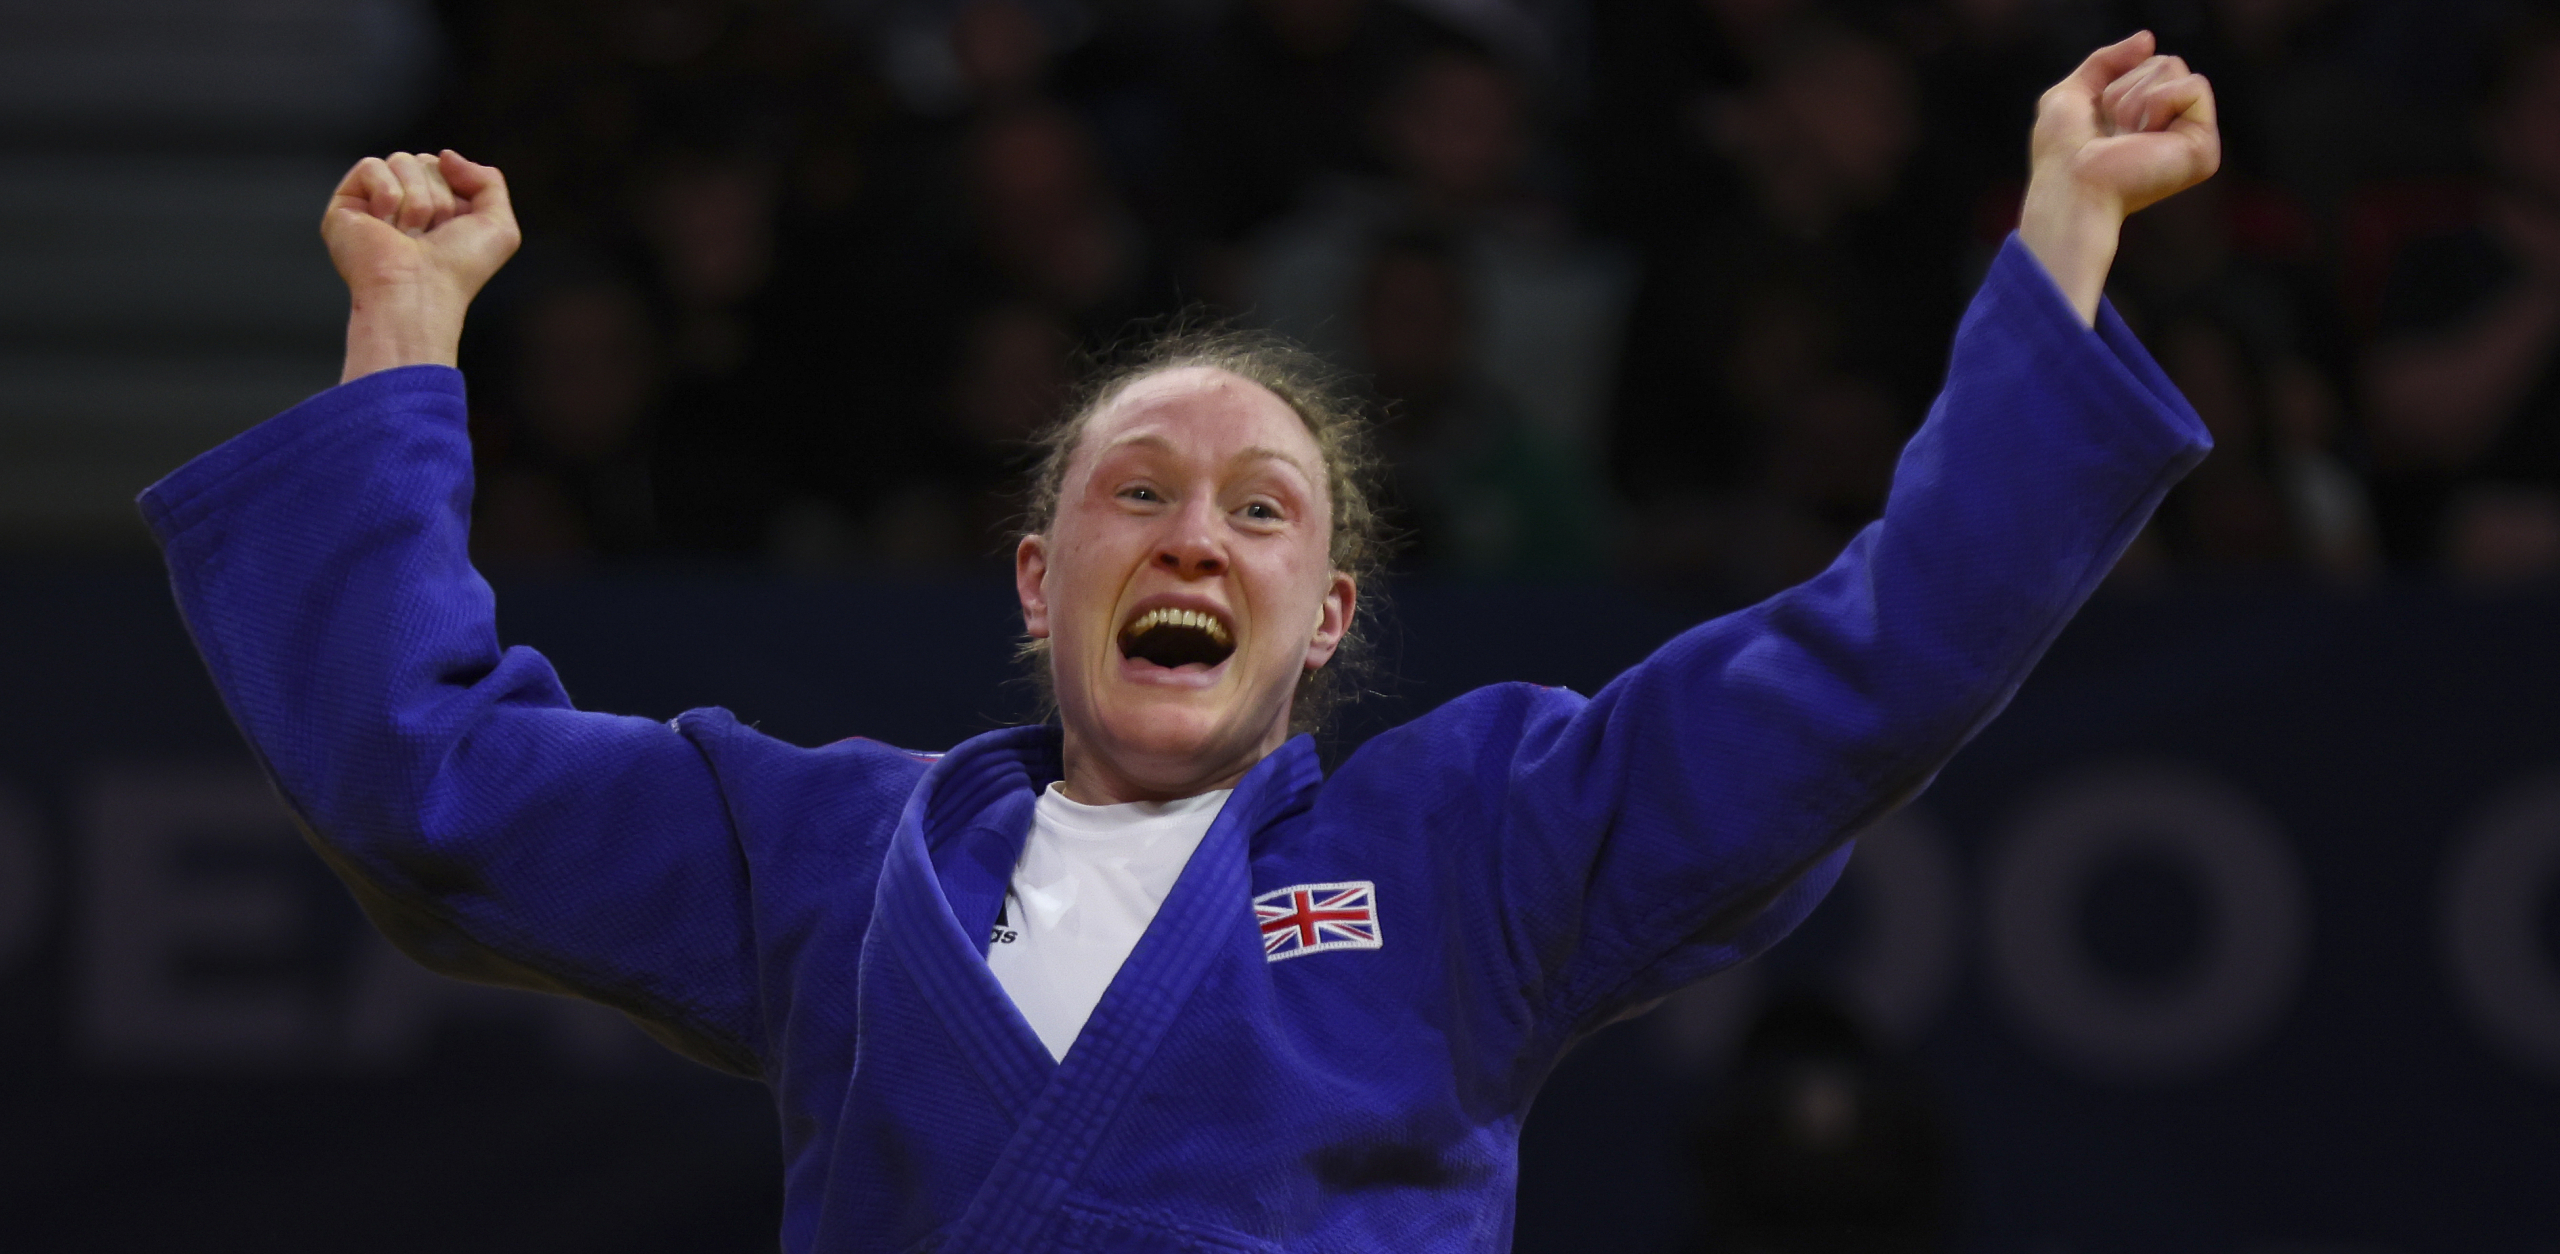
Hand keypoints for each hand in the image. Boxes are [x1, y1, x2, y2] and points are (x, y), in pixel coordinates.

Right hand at [322, 151, 521, 381]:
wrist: (419, 292)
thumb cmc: (458, 268)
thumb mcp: (498, 225)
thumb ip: (488, 181)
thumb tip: (446, 155)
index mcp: (435, 208)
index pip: (445, 167)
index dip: (456, 192)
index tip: (454, 228)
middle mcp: (403, 204)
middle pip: (426, 161)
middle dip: (439, 197)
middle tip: (430, 235)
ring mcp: (373, 202)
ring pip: (402, 161)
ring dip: (416, 201)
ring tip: (408, 235)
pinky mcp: (346, 203)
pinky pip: (371, 166)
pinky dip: (387, 194)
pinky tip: (383, 225)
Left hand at [2019, 32, 2221, 324]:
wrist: (2070, 185)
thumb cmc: (2062, 152)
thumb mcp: (2073, 94)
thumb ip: (2106, 62)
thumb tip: (2148, 39)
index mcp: (2147, 122)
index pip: (2149, 64)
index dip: (2116, 82)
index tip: (2099, 121)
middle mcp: (2173, 130)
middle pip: (2164, 62)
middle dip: (2125, 87)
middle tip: (2113, 131)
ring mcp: (2191, 140)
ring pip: (2175, 68)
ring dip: (2134, 98)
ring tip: (2125, 137)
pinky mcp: (2204, 149)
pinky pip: (2194, 86)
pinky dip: (2158, 102)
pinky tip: (2143, 137)